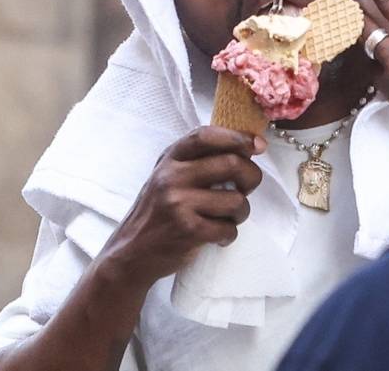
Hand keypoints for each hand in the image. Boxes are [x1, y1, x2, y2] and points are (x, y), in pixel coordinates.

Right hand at [99, 127, 265, 288]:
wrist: (130, 253)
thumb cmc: (157, 212)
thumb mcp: (167, 176)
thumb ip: (196, 160)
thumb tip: (245, 147)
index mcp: (169, 159)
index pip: (206, 135)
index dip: (237, 136)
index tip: (257, 144)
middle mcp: (172, 177)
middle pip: (231, 164)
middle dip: (251, 177)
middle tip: (247, 188)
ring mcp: (179, 203)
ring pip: (236, 200)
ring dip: (241, 212)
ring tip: (228, 218)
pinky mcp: (187, 230)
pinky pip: (228, 228)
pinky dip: (229, 234)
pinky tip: (218, 236)